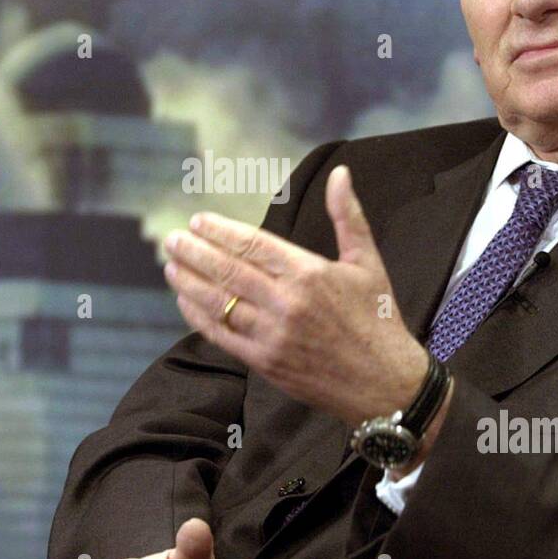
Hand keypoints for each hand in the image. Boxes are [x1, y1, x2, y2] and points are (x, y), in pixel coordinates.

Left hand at [163, 164, 429, 426]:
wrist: (386, 384)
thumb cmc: (378, 319)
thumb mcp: (368, 262)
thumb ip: (347, 215)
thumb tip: (340, 173)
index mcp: (310, 273)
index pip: (253, 245)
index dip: (220, 231)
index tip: (199, 221)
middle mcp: (287, 303)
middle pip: (228, 271)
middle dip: (194, 252)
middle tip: (172, 239)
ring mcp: (273, 335)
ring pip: (219, 303)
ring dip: (189, 282)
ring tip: (171, 265)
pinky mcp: (265, 363)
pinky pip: (222, 336)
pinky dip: (199, 317)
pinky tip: (185, 301)